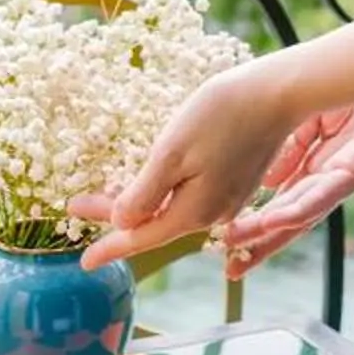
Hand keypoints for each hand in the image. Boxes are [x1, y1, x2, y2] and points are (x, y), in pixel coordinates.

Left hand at [71, 63, 303, 272]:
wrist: (277, 92)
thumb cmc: (222, 115)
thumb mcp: (171, 152)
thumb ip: (145, 194)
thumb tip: (123, 222)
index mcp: (195, 210)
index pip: (142, 237)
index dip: (110, 247)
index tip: (84, 262)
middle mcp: (214, 213)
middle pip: (155, 224)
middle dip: (116, 216)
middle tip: (77, 205)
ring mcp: (229, 198)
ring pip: (172, 209)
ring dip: (139, 203)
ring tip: (106, 193)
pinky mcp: (237, 180)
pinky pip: (190, 196)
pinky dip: (163, 192)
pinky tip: (151, 180)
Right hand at [215, 94, 353, 271]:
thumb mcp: (312, 118)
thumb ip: (290, 151)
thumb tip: (266, 185)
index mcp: (323, 167)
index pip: (286, 204)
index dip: (258, 226)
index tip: (227, 243)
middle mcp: (337, 178)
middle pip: (295, 219)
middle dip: (261, 243)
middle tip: (231, 269)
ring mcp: (353, 174)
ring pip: (308, 211)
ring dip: (274, 231)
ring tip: (240, 244)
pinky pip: (331, 190)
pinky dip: (302, 208)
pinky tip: (277, 219)